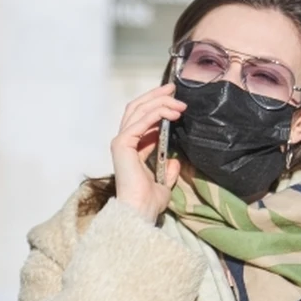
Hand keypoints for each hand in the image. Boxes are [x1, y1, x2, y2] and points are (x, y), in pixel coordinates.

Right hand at [110, 83, 185, 223]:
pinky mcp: (122, 144)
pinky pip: (141, 122)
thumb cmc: (148, 203)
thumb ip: (168, 172)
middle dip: (156, 96)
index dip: (157, 106)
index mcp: (132, 150)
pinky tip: (171, 112)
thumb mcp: (163, 184)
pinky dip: (156, 113)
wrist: (139, 212)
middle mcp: (124, 142)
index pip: (142, 119)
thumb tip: (176, 162)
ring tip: (179, 102)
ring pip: (139, 111)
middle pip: (137, 109)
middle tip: (174, 88)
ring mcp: (121, 142)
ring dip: (160, 102)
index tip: (174, 99)